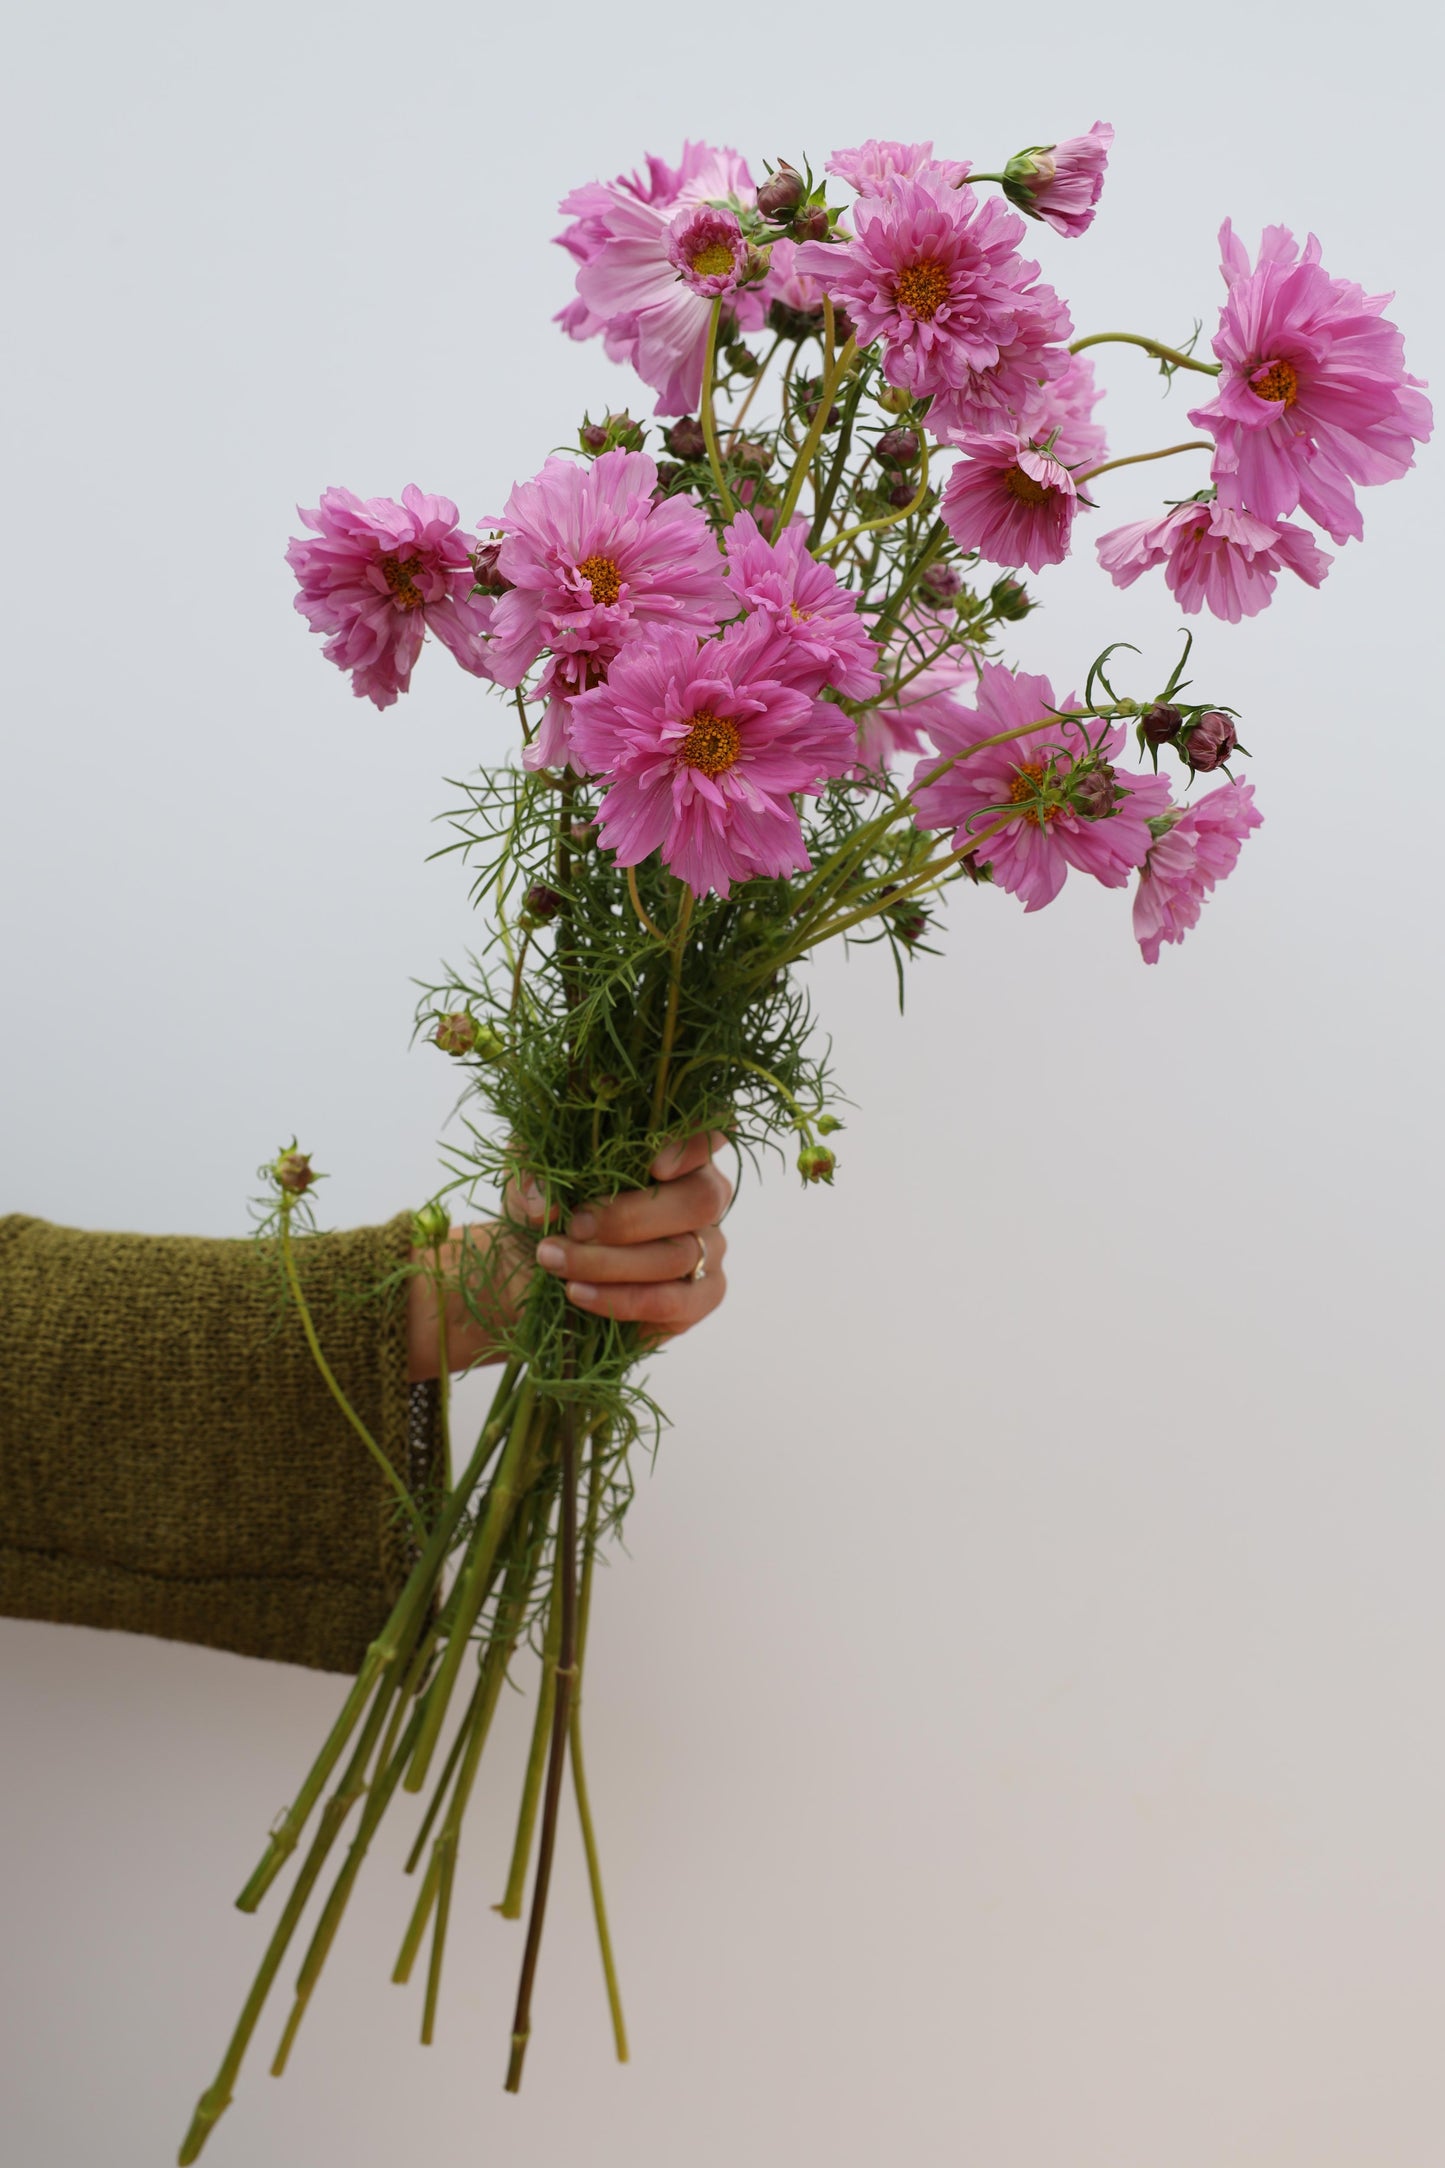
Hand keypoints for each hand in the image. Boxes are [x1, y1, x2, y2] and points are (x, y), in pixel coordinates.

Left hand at [407, 1132, 731, 1380]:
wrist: (531, 1274)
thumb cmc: (543, 1214)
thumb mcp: (526, 1183)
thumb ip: (531, 1176)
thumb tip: (545, 1204)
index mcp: (671, 1151)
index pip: (710, 1134)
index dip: (694, 1145)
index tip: (655, 1165)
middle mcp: (701, 1194)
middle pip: (700, 1200)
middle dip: (631, 1217)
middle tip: (573, 1226)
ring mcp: (707, 1248)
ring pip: (680, 1254)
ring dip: (610, 1262)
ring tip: (555, 1261)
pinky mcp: (699, 1298)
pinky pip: (675, 1302)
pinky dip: (622, 1299)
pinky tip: (578, 1293)